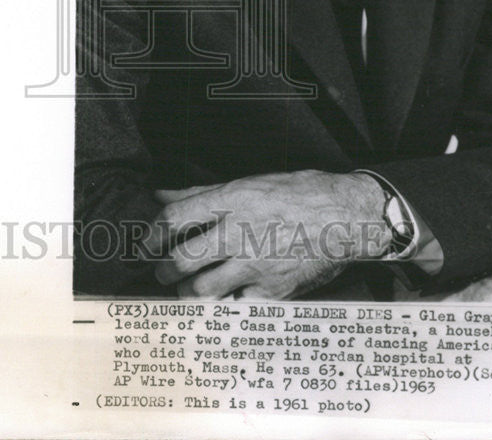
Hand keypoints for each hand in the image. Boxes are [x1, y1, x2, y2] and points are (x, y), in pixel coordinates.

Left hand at [146, 171, 388, 298]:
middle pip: (182, 259)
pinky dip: (222, 309)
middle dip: (163, 271)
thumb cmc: (297, 193)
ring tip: (184, 290)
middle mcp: (239, 233)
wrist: (346, 216)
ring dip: (185, 294)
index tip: (146, 244)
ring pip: (202, 290)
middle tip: (161, 273)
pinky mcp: (273, 291)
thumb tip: (161, 194)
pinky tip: (219, 303)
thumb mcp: (249, 182)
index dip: (152, 234)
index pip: (175, 218)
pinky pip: (234, 309)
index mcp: (232, 200)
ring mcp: (256, 264)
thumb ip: (201, 193)